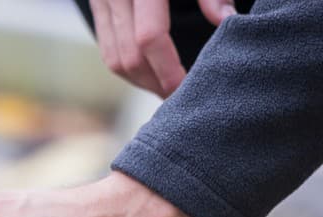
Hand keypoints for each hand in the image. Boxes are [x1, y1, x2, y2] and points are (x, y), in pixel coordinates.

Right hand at [89, 0, 236, 96]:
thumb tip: (226, 23)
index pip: (148, 38)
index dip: (168, 70)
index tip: (187, 89)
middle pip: (128, 57)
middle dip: (155, 84)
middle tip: (183, 100)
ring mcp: (101, 0)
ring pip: (113, 59)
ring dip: (141, 82)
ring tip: (168, 91)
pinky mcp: (97, 4)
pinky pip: (107, 48)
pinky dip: (128, 68)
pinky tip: (152, 74)